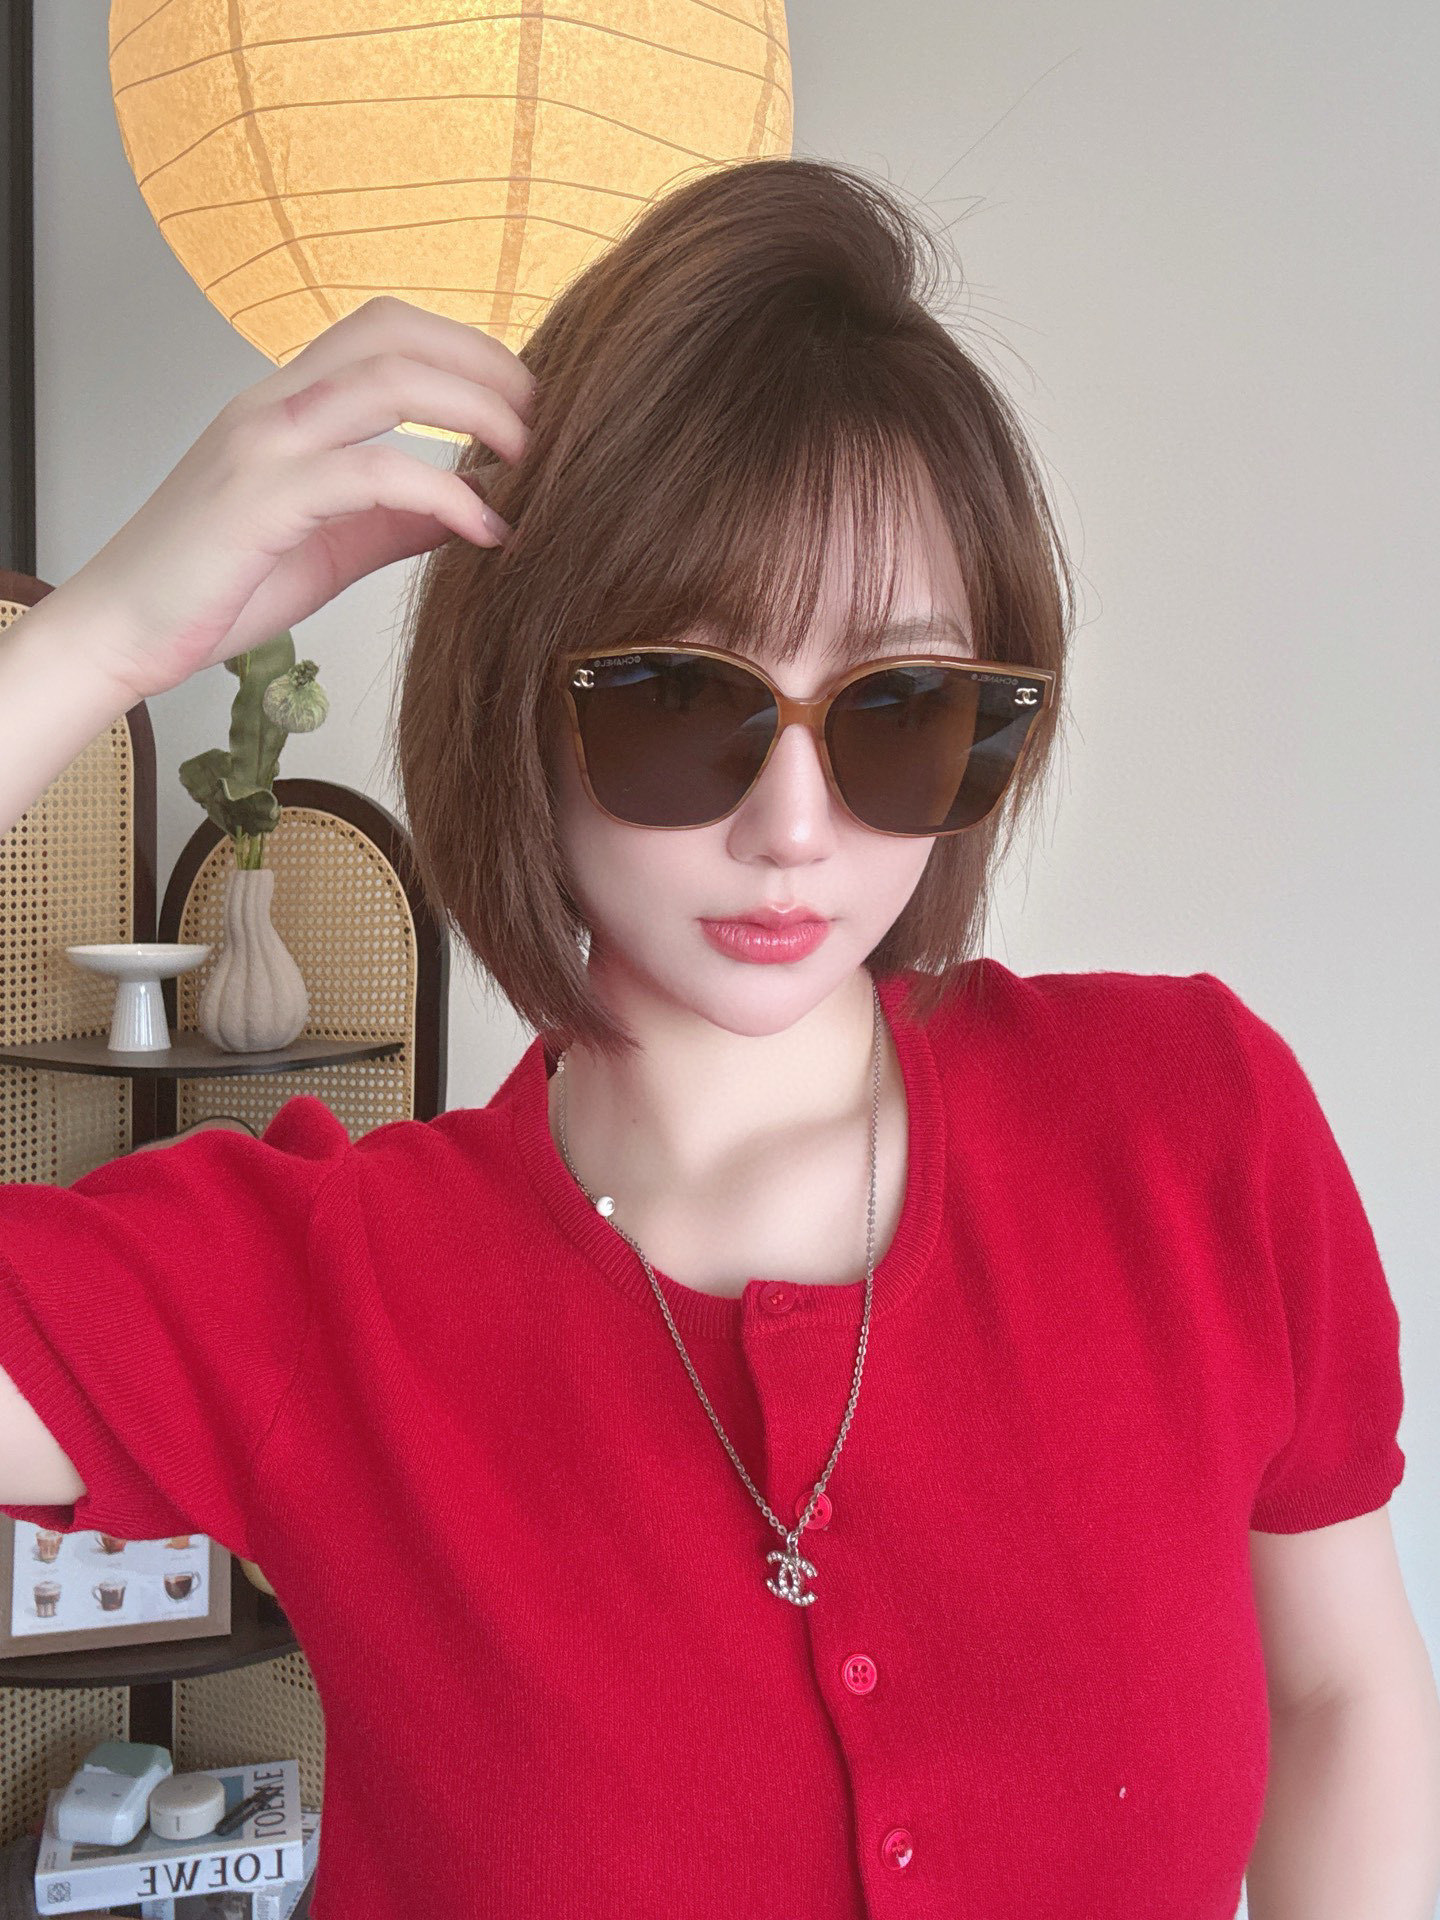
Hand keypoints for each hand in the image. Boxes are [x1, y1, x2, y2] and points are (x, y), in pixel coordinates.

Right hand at [50, 295, 533, 703]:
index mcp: (288, 406)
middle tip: (547, 420)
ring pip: (386, 379)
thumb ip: (397, 519)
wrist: (122, 631)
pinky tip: (485, 528)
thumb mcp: (331, 547)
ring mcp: (264, 445)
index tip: (526, 403)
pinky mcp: (262, 500)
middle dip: (484, 365)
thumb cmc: (216, 587)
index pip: (385, 331)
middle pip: (394, 333)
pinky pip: (372, 473)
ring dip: (476, 409)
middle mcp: (274, 406)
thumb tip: (477, 508)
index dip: (466, 350)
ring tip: (529, 460)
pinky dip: (443, 494)